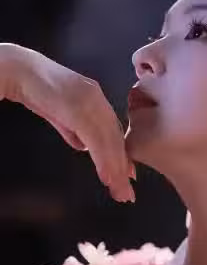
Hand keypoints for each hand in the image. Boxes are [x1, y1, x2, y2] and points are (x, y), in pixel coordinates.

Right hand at [0, 44, 134, 201]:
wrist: (20, 72)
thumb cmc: (37, 91)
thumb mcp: (60, 113)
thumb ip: (74, 130)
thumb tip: (85, 147)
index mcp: (96, 99)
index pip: (113, 131)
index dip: (121, 154)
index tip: (127, 174)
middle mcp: (98, 98)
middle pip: (116, 138)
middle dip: (122, 167)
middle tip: (127, 192)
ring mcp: (90, 102)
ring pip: (109, 141)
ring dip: (115, 168)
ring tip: (119, 190)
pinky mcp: (78, 108)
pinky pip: (95, 139)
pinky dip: (103, 159)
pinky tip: (107, 176)